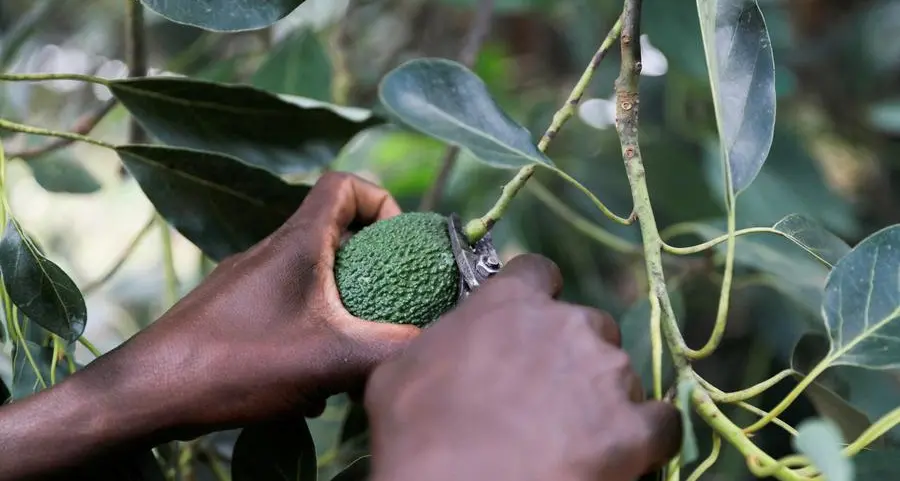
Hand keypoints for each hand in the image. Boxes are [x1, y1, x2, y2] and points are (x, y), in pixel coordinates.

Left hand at [107, 172, 421, 432]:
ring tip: (347, 354)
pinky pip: (287, 309)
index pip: (344, 185)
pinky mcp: (233, 313)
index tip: (397, 244)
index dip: (381, 201)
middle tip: (385, 307)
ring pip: (311, 280)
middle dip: (369, 271)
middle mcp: (271, 253)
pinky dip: (309, 335)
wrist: (148, 392)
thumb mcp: (329, 359)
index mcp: (297, 243)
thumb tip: (429, 342)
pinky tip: (307, 382)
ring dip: (339, 311)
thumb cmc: (236, 362)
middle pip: (333, 235)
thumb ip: (388, 349)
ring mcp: (248, 283)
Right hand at [364, 254, 681, 480]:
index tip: (527, 326)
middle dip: (571, 354)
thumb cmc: (417, 434)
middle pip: (587, 324)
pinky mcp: (637, 428)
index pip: (537, 272)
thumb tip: (443, 344)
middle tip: (544, 395)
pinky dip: (646, 436)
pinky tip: (624, 454)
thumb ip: (436, 342)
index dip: (535, 298)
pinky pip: (661, 423)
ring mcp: (608, 375)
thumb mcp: (399, 372)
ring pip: (620, 372)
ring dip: (602, 396)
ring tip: (573, 434)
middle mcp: (569, 324)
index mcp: (512, 302)